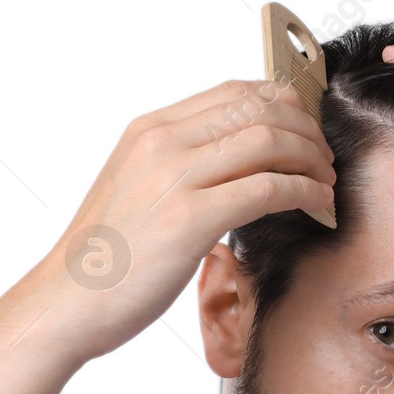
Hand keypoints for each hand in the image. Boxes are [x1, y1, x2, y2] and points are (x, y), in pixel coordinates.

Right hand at [35, 78, 335, 361]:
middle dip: (306, 129)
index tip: (306, 128)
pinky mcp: (190, 219)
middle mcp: (161, 142)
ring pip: (270, 140)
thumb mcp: (136, 191)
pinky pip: (268, 188)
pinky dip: (305, 193)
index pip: (233, 91)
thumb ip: (178, 168)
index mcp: (148, 130)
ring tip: (326, 183)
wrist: (66, 303)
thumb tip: (232, 165)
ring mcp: (175, 177)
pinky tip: (318, 207)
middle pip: (259, 107)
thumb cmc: (103, 260)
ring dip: (311, 159)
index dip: (283, 102)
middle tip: (325, 157)